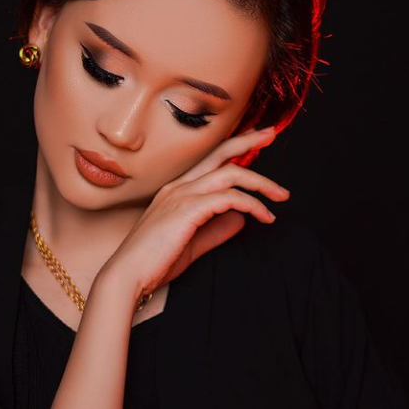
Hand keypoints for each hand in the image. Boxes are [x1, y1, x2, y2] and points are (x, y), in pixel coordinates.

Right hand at [101, 126, 289, 301]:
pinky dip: (252, 205)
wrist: (128, 275)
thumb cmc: (155, 262)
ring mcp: (182, 195)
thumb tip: (241, 219)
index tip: (256, 141)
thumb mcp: (192, 243)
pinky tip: (264, 217)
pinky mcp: (189, 210)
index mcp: (176, 190)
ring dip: (261, 183)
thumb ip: (216, 230)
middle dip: (248, 141)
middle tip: (271, 134)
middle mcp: (179, 186)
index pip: (210, 160)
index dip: (234, 148)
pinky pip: (231, 198)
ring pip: (231, 174)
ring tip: (281, 196)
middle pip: (220, 154)